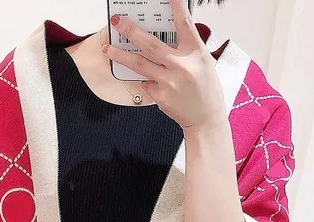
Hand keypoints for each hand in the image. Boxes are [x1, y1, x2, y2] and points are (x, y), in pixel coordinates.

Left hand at [104, 0, 226, 131]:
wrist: (205, 119)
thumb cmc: (206, 89)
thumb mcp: (204, 62)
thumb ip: (187, 47)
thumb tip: (168, 34)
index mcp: (196, 52)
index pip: (184, 24)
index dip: (176, 6)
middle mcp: (182, 65)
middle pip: (151, 44)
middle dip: (131, 31)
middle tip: (117, 21)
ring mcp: (169, 82)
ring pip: (139, 64)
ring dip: (120, 55)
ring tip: (107, 48)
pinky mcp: (160, 96)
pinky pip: (146, 82)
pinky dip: (146, 80)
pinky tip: (152, 81)